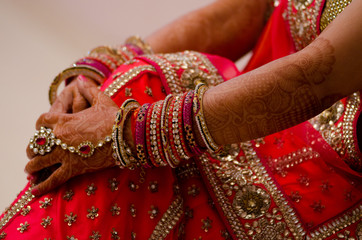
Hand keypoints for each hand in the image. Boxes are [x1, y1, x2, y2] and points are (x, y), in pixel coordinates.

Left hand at [25, 77, 118, 194]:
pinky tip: (35, 190)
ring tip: (30, 170)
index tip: (41, 130)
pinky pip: (54, 178)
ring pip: (40, 161)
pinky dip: (43, 185)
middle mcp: (60, 137)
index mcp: (65, 120)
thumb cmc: (115, 118)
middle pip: (37, 143)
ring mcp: (65, 153)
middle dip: (33, 148)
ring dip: (33, 166)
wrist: (126, 135)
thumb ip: (88, 89)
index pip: (42, 121)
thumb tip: (80, 78)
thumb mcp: (101, 100)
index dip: (39, 126)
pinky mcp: (74, 167)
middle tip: (34, 153)